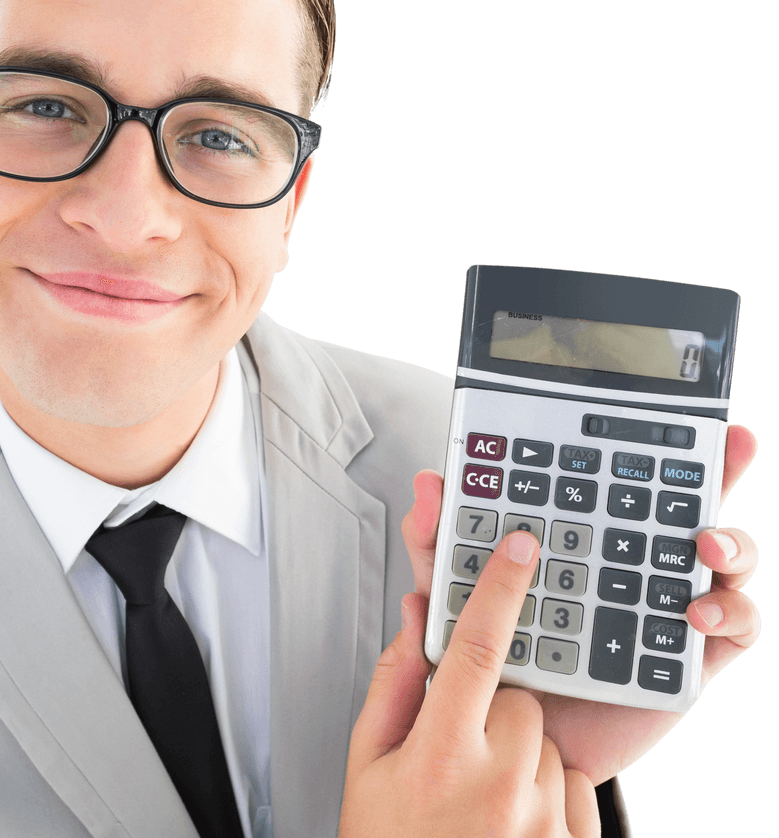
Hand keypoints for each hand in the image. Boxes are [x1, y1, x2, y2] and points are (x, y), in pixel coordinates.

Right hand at [341, 532, 600, 836]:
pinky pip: (573, 787)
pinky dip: (547, 793)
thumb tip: (416, 618)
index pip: (478, 648)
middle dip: (493, 708)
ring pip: (545, 743)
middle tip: (461, 748)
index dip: (501, 588)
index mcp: (440, 752)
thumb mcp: (366, 762)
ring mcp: (541, 822)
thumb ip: (393, 682)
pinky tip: (507, 819)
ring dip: (519, 756)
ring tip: (479, 798)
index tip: (522, 549)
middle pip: (518, 698)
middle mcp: (499, 784)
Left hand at [403, 424, 760, 782]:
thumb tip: (428, 481)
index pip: (616, 478)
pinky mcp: (684, 656)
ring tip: (706, 540)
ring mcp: (663, 605)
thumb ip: (438, 542)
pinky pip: (730, 628)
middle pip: (683, 504)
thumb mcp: (453, 593)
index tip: (663, 411)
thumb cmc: (488, 655)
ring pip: (722, 559)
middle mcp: (631, 561)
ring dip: (727, 539)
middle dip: (713, 469)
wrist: (514, 746)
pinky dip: (726, 612)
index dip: (642, 441)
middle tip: (726, 445)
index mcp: (584, 536)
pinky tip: (696, 611)